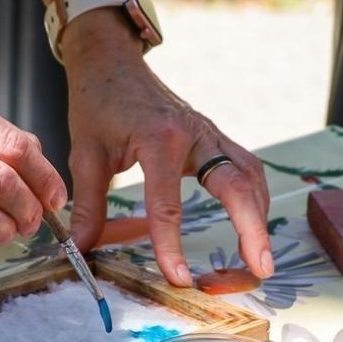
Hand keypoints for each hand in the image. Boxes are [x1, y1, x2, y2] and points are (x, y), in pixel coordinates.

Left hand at [62, 10, 273, 286]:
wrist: (112, 63)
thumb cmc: (97, 104)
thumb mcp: (85, 154)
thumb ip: (89, 205)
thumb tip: (82, 250)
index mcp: (158, 139)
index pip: (167, 204)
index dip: (172, 246)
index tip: (179, 278)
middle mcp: (194, 134)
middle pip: (235, 185)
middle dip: (252, 229)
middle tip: (260, 269)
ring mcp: (210, 133)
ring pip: (249, 175)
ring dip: (260, 216)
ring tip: (261, 257)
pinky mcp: (214, 136)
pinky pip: (245, 167)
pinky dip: (255, 196)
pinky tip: (254, 221)